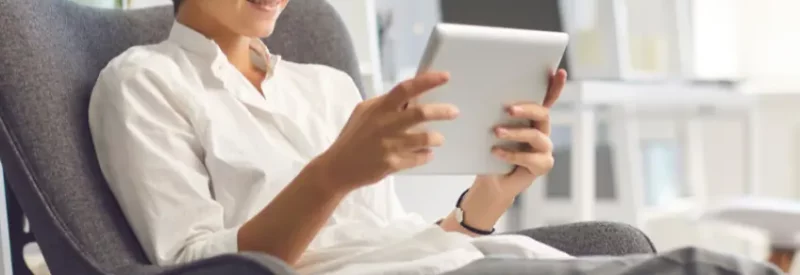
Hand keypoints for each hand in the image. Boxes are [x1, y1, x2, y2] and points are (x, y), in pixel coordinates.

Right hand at [317, 72, 458, 192]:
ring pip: (425, 138)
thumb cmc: (353, 137)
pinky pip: (419, 157)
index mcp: (379, 108)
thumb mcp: (364, 113)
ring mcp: (388, 145)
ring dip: (436, 138)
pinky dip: (426, 155)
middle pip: (420, 113)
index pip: (405, 89)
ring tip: (438, 139)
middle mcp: (384, 124)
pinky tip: (426, 153)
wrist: (337, 168)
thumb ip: (385, 104)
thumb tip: (412, 96)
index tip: (445, 76)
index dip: (427, 81)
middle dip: (442, 111)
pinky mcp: (392, 164)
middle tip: (454, 111)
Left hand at [452, 69, 566, 232]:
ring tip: (496, 132)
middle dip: (527, 109)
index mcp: (532, 118)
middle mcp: (542, 130)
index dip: (554, 86)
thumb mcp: (490, 129)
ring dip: (515, 133)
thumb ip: (493, 114)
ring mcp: (544, 148)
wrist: (492, 181)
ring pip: (536, 136)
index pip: (546, 99)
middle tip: (509, 109)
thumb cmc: (491, 151)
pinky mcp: (542, 165)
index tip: (557, 72)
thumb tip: (479, 94)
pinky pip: (530, 158)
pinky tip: (496, 152)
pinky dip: (511, 155)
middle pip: (543, 114)